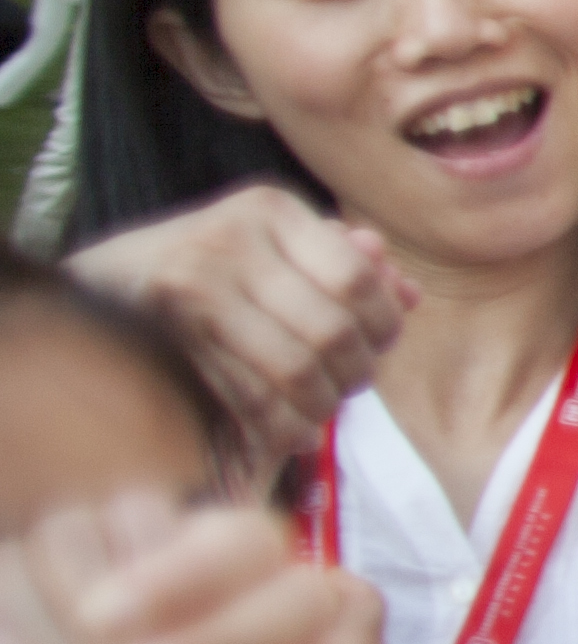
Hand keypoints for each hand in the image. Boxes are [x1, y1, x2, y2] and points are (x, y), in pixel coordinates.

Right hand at [65, 188, 415, 476]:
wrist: (104, 278)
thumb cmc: (210, 261)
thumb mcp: (276, 245)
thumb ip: (344, 265)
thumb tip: (407, 294)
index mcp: (271, 210)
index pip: (357, 278)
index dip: (382, 323)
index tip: (381, 344)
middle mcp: (233, 239)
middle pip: (331, 328)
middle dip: (355, 371)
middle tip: (353, 385)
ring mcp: (195, 284)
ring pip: (294, 368)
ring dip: (321, 404)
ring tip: (324, 410)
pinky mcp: (171, 331)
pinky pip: (247, 395)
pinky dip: (282, 425)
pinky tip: (293, 434)